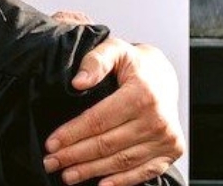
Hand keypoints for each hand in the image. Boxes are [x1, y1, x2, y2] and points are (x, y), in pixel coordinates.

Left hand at [41, 38, 183, 185]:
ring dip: (91, 170)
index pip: (98, 120)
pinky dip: (122, 181)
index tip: (51, 143)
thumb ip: (96, 60)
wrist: (164, 77)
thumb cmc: (135, 65)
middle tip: (51, 162)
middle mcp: (157, 119)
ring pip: (121, 161)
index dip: (72, 133)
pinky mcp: (171, 151)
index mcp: (142, 94)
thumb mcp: (115, 49)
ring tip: (68, 174)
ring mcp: (166, 138)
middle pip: (107, 144)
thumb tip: (78, 82)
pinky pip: (143, 171)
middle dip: (74, 155)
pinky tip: (101, 184)